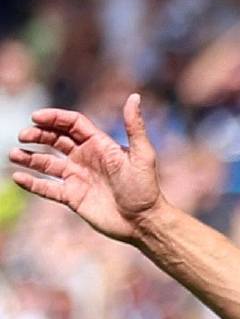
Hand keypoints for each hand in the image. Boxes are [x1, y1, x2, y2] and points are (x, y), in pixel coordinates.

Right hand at [11, 94, 163, 242]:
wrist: (144, 221)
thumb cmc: (146, 188)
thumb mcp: (143, 155)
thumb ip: (134, 126)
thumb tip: (135, 96)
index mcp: (99, 145)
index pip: (72, 124)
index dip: (54, 118)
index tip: (35, 117)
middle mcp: (85, 158)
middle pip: (55, 139)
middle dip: (37, 135)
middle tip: (23, 136)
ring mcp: (77, 177)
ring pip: (46, 163)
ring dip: (29, 157)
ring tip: (14, 154)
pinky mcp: (72, 197)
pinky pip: (47, 188)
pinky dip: (32, 183)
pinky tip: (18, 177)